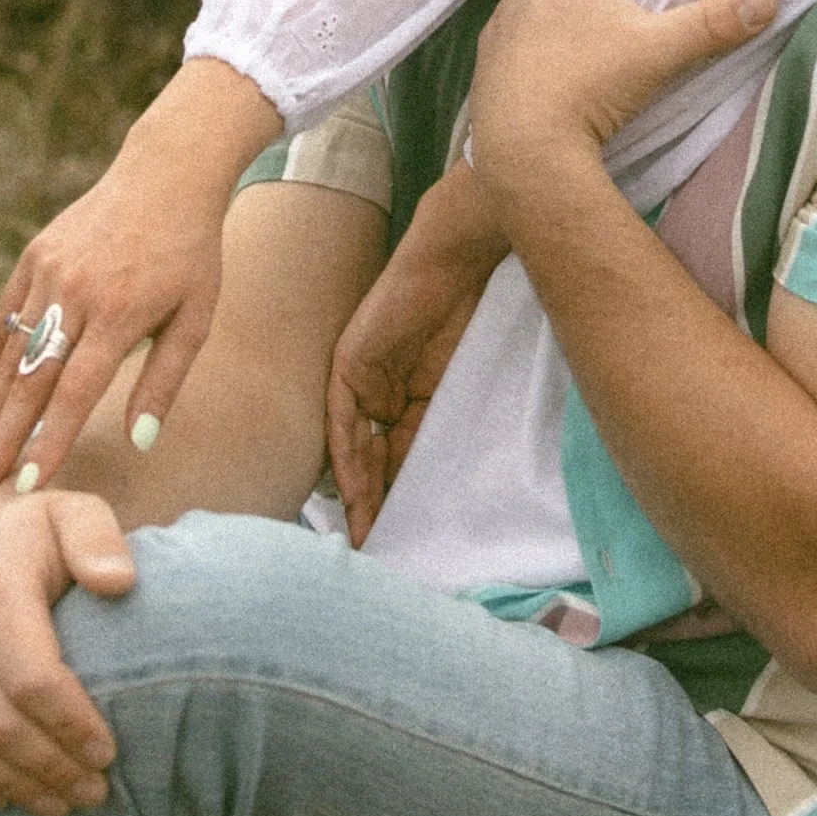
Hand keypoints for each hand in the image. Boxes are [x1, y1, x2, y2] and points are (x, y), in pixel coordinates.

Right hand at [0, 61, 275, 492]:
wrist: (167, 174)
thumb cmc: (191, 255)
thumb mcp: (195, 318)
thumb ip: (163, 382)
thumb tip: (138, 442)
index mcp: (121, 313)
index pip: (76, 394)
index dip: (49, 443)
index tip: (28, 488)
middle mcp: (77, 292)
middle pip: (33, 379)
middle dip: (7, 437)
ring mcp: (50, 270)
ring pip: (14, 351)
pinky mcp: (34, 255)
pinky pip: (5, 316)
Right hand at [0, 484, 137, 813]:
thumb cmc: (43, 530)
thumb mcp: (79, 512)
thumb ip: (99, 539)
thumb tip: (117, 582)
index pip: (31, 679)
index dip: (70, 726)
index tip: (109, 752)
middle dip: (50, 768)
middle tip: (96, 791)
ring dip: (13, 787)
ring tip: (64, 803)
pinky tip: (3, 800)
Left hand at [326, 165, 505, 543]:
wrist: (458, 258)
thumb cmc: (471, 313)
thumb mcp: (458, 388)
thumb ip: (442, 427)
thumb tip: (450, 481)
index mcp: (403, 399)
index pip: (395, 463)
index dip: (397, 504)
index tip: (401, 547)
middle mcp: (377, 393)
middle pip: (371, 464)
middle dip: (374, 510)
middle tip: (380, 557)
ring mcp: (360, 379)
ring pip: (353, 451)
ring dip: (357, 496)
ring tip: (366, 540)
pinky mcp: (350, 364)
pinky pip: (345, 422)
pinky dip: (348, 459)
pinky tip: (353, 494)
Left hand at [469, 0, 774, 210]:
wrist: (520, 149)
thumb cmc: (590, 84)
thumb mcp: (660, 51)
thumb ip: (714, 22)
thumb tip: (766, 1)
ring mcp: (506, 14)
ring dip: (583, 0)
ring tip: (617, 32)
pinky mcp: (490, 51)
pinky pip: (528, 27)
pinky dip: (553, 35)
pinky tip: (573, 67)